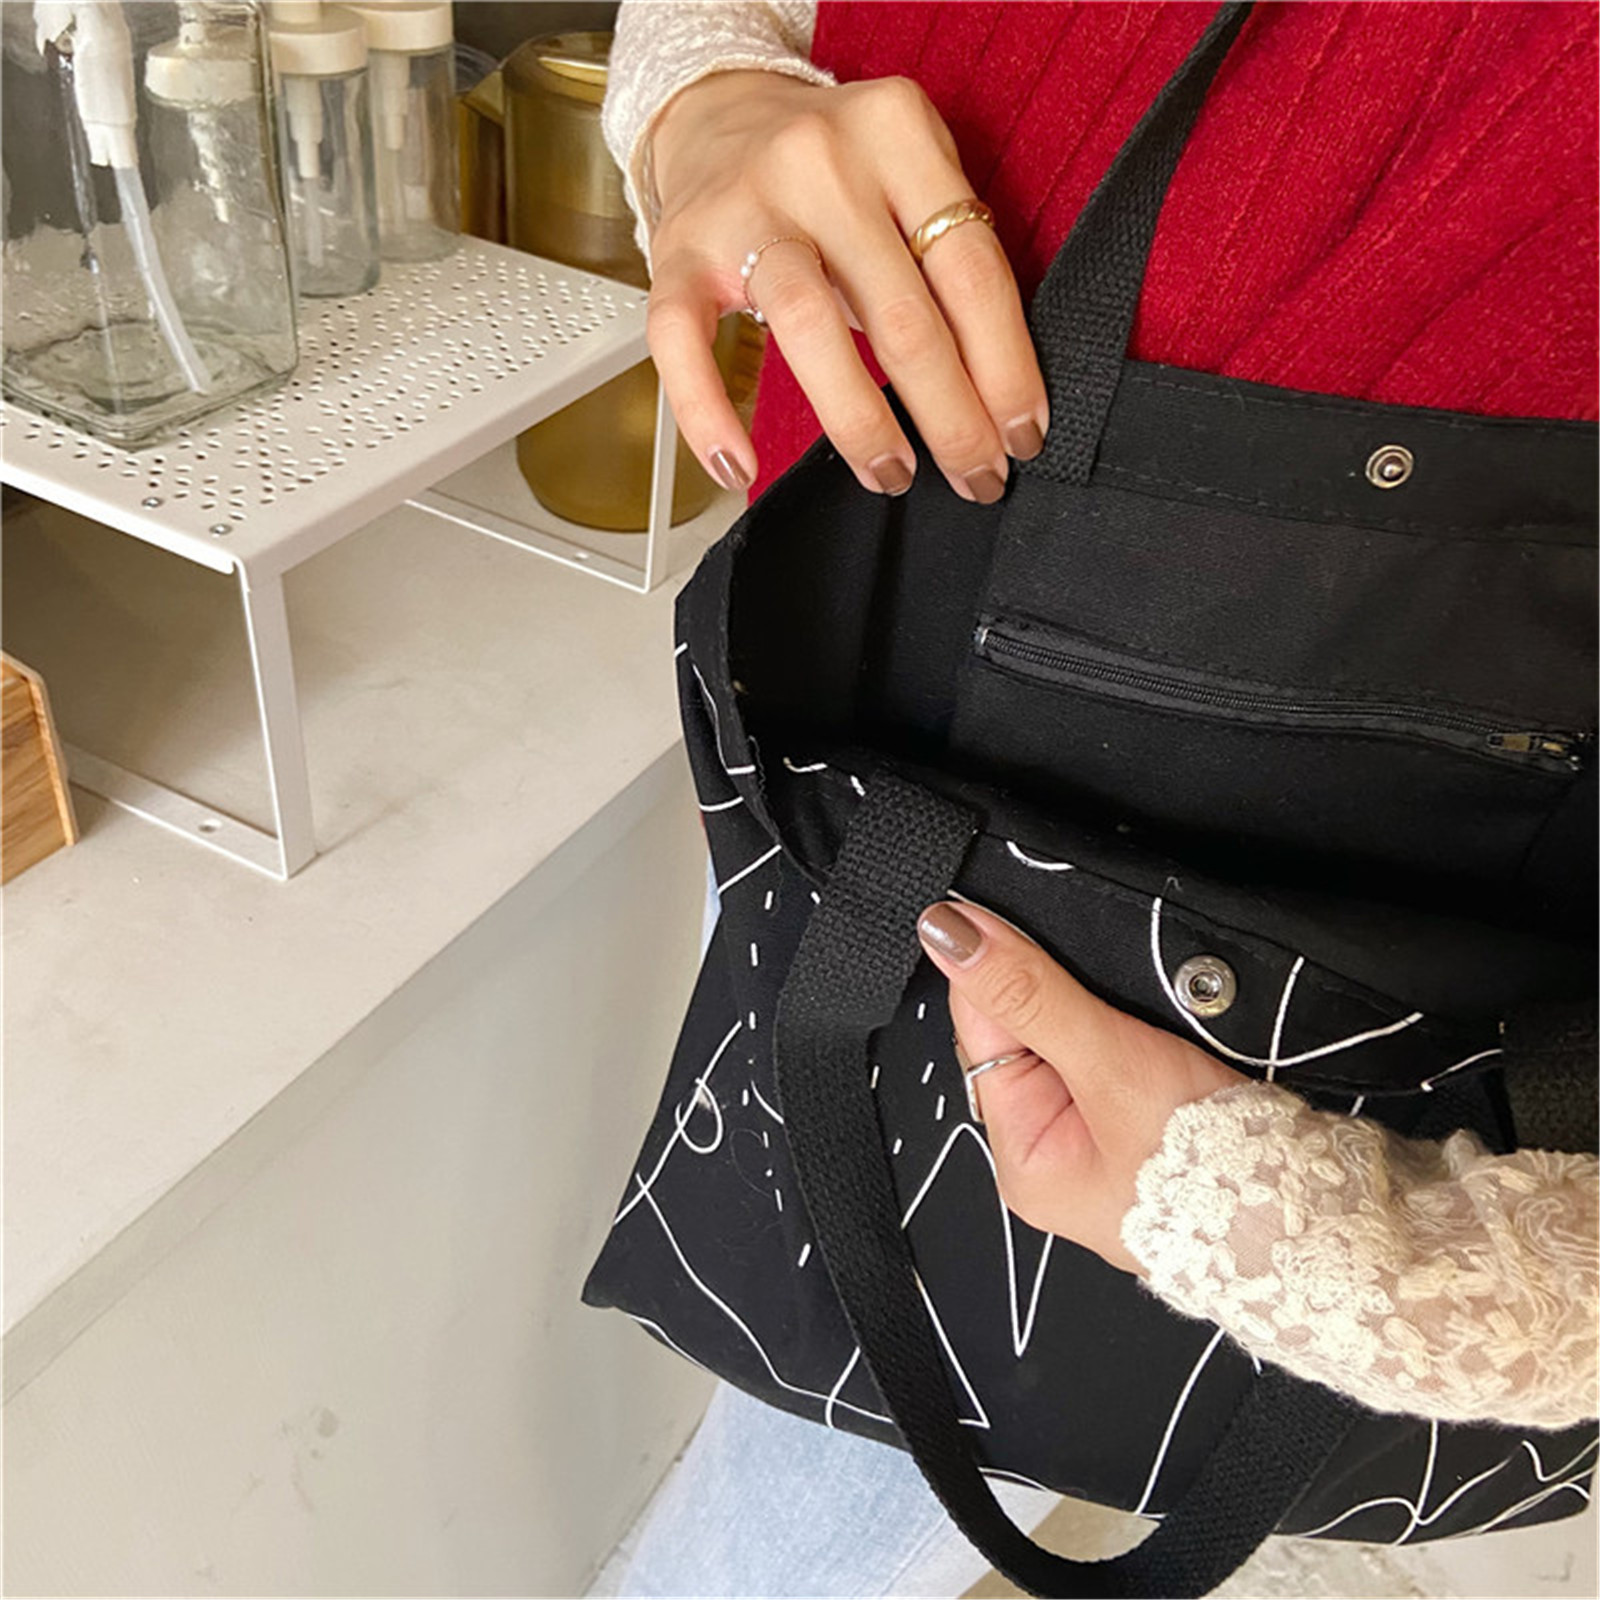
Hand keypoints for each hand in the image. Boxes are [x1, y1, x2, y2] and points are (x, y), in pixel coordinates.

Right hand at [645, 71, 1048, 500]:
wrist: (718, 112)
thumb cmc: (834, 171)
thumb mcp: (910, 172)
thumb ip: (949, 254)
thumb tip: (1000, 393)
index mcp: (897, 133)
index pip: (971, 271)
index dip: (1006, 369)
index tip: (1022, 434)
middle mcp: (820, 161)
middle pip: (902, 314)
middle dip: (950, 418)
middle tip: (975, 476)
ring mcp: (743, 208)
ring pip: (808, 329)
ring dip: (860, 423)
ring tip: (891, 475)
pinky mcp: (677, 253)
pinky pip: (683, 343)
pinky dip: (708, 413)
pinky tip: (740, 468)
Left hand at [917, 901, 1241, 1274]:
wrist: (1329, 1221)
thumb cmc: (1220, 1177)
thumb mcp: (1108, 1066)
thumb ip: (1028, 994)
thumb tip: (949, 937)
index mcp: (1024, 1159)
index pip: (981, 1032)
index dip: (992, 969)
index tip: (1000, 915)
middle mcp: (1060, 1156)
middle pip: (1030, 1032)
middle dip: (1058, 988)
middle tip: (1097, 973)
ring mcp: (1113, 1143)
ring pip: (1083, 1037)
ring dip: (1105, 1004)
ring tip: (1139, 1005)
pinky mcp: (1162, 1125)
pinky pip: (1128, 1055)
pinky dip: (1142, 1028)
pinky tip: (1165, 1023)